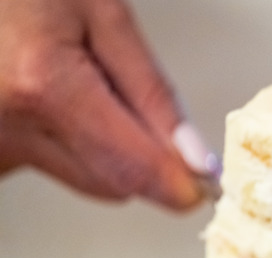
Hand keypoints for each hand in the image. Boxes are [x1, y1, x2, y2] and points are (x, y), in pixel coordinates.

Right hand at [0, 0, 204, 208]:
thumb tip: (194, 158)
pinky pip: (57, 168)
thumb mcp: (104, 17)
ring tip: (82, 86)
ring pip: (89, 179)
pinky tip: (56, 101)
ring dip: (109, 149)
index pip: (133, 168)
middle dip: (145, 155)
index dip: (180, 182)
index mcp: (46, 87)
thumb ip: (153, 91)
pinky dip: (75, 145)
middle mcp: (11, 128)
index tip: (208, 182)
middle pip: (116, 182)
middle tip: (133, 99)